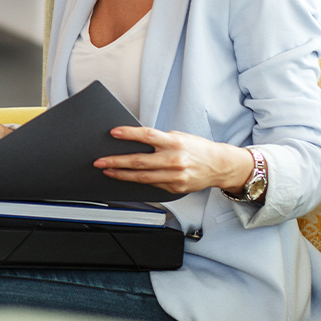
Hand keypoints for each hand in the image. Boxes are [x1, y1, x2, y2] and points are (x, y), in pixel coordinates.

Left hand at [94, 127, 254, 194]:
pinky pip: (151, 184)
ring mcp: (175, 176)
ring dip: (121, 174)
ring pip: (142, 177)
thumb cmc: (198, 148)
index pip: (148, 136)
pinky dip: (136, 181)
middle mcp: (174, 160)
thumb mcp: (179, 137)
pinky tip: (125, 178)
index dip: (129, 134)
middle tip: (99, 160)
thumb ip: (159, 140)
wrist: (220, 166)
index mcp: (175, 142)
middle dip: (116, 161)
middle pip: (139, 161)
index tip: (113, 132)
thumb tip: (134, 140)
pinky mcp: (175, 188)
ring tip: (107, 171)